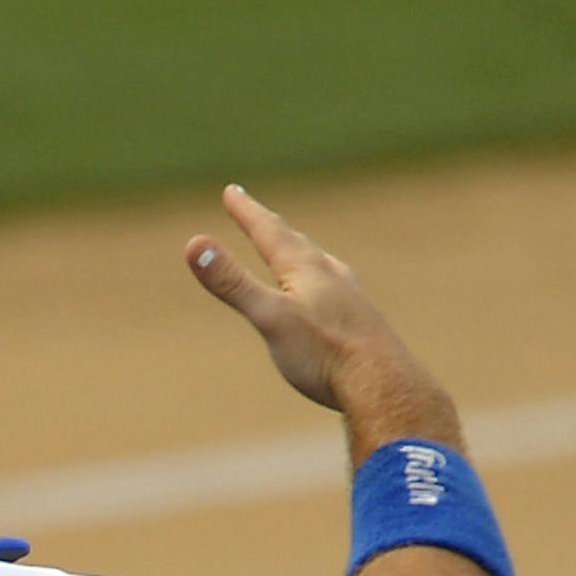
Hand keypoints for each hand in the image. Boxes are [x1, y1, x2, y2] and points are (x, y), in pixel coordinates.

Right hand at [185, 185, 458, 461]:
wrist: (381, 383)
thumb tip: (194, 244)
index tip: (231, 191)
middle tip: (258, 214)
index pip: (269, 231)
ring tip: (292, 249)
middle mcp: (330, 274)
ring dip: (299, 252)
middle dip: (272, 228)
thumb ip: (232, 282)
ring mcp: (348, 295)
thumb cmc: (323, 352)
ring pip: (318, 264)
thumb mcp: (268, 317)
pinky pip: (333, 288)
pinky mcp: (359, 320)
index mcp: (305, 269)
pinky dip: (318, 280)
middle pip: (295, 242)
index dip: (247, 211)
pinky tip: (326, 295)